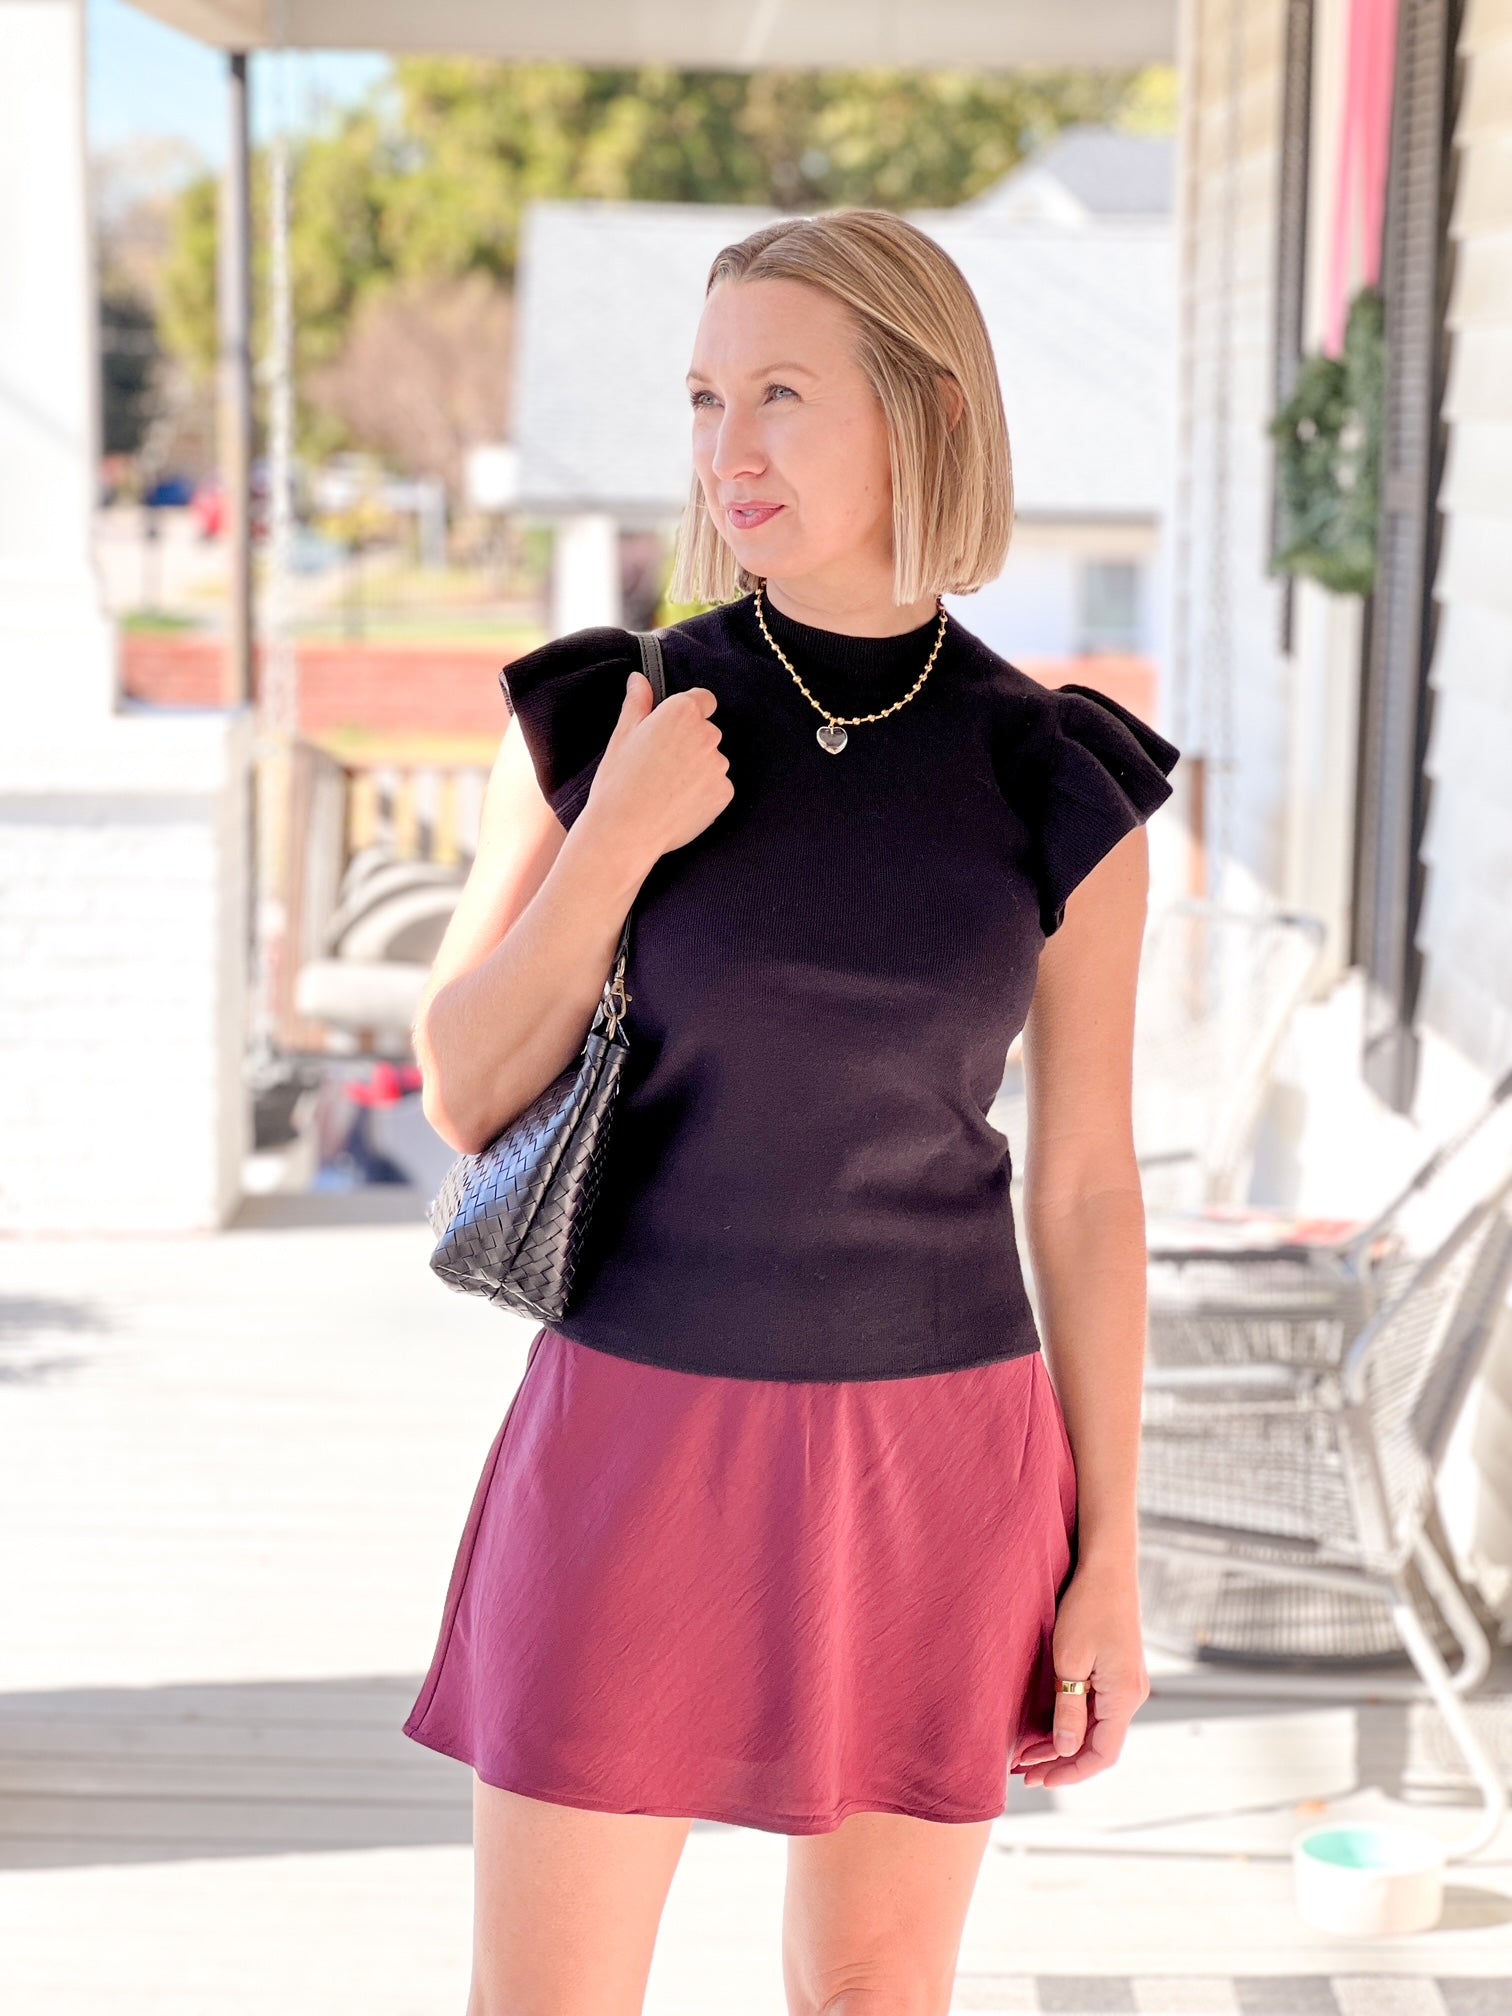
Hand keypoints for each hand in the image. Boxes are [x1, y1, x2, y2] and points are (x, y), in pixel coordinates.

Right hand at [581, 670, 733, 866]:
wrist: (626, 831)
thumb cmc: (619, 781)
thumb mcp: (622, 735)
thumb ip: (637, 702)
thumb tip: (640, 679)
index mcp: (682, 713)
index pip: (703, 699)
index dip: (689, 712)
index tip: (675, 729)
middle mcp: (708, 734)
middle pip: (708, 732)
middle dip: (691, 743)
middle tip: (661, 764)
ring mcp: (719, 765)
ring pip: (712, 761)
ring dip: (698, 769)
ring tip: (667, 788)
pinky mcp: (724, 793)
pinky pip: (717, 786)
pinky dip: (703, 793)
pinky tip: (678, 803)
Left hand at [1012, 1556, 1149, 1788]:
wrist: (1107, 1566)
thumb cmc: (1086, 1606)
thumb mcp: (1069, 1660)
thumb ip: (1069, 1709)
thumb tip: (1066, 1750)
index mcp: (1124, 1696)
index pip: (1102, 1755)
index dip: (1071, 1773)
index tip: (1040, 1781)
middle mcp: (1133, 1694)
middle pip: (1099, 1745)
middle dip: (1063, 1762)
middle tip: (1025, 1772)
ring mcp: (1128, 1682)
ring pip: (1098, 1728)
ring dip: (1066, 1742)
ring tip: (1029, 1753)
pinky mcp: (1120, 1670)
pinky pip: (1099, 1708)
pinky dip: (1074, 1721)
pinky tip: (1048, 1724)